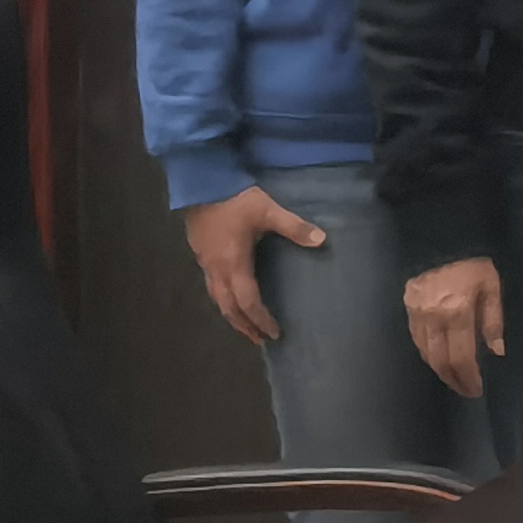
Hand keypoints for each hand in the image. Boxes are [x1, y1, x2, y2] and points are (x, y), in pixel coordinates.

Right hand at [178, 183, 323, 347]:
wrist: (202, 183)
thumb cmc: (237, 200)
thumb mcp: (269, 211)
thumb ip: (295, 227)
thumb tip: (322, 240)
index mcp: (234, 264)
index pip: (248, 302)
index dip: (261, 319)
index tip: (274, 334)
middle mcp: (216, 269)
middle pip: (228, 308)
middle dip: (244, 325)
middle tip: (259, 339)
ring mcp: (205, 262)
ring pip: (216, 299)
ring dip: (232, 315)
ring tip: (245, 326)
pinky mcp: (200, 253)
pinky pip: (211, 286)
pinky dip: (223, 299)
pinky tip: (230, 296)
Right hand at [403, 258, 507, 398]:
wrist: (439, 237)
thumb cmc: (474, 262)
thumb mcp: (492, 286)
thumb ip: (493, 320)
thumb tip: (497, 351)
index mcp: (457, 313)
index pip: (462, 358)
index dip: (469, 378)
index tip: (477, 390)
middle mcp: (434, 319)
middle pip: (440, 361)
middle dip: (454, 380)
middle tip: (466, 390)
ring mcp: (417, 315)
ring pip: (426, 354)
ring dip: (440, 370)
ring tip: (455, 378)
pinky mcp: (407, 309)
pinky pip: (416, 340)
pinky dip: (428, 354)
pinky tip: (438, 357)